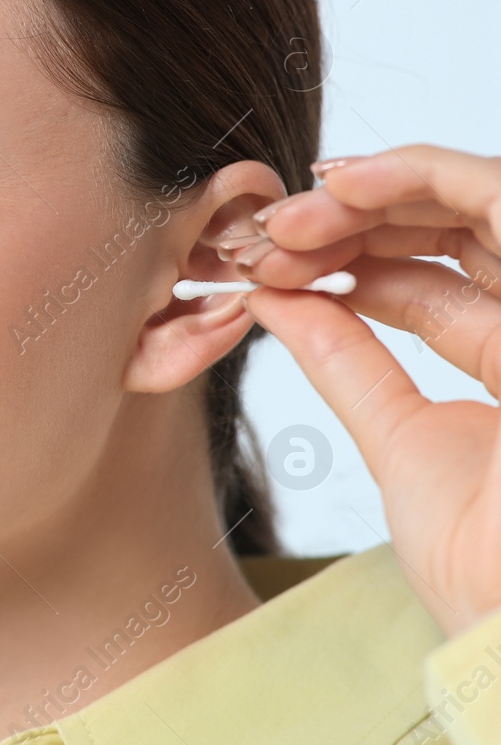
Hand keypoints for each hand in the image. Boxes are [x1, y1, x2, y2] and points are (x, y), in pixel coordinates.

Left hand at [233, 144, 500, 638]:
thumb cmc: (485, 569)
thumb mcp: (402, 443)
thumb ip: (348, 364)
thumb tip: (275, 300)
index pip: (432, 286)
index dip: (346, 261)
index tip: (266, 260)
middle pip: (457, 232)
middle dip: (354, 217)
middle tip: (270, 228)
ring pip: (481, 204)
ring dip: (378, 190)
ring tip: (292, 210)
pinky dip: (428, 175)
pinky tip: (348, 183)